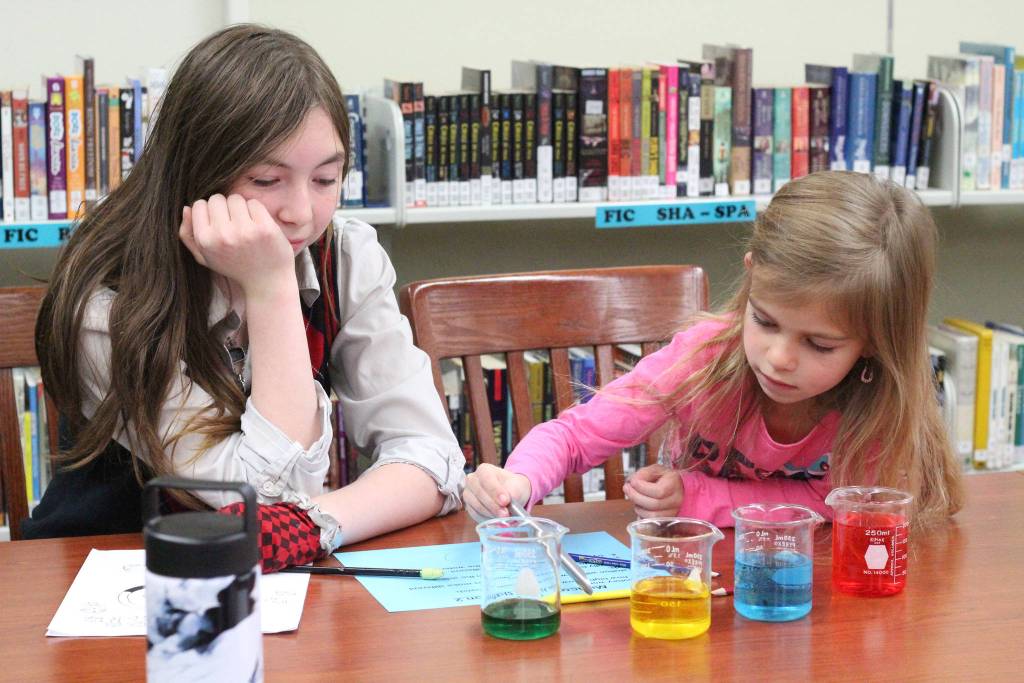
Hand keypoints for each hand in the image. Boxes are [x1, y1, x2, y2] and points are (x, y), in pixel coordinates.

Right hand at [179, 194, 293, 296]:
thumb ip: (188, 235)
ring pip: (236, 198)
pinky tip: (258, 226)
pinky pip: (254, 203)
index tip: (218, 223)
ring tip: (245, 225)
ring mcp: (245, 230)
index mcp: (205, 241)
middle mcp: (223, 235)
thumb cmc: (234, 267)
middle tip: (233, 224)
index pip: (199, 204)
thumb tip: (186, 208)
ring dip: (241, 208)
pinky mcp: (265, 228)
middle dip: (224, 207)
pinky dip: (256, 211)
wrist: (267, 282)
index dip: (209, 211)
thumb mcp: (205, 257)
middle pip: (217, 198)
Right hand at [462, 463, 532, 522]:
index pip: (487, 479)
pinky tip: (496, 518)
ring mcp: (468, 493)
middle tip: (505, 513)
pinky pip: (475, 514)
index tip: (505, 501)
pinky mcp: (469, 507)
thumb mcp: (517, 485)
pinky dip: (486, 518)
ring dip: (490, 513)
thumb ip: (513, 492)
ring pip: (476, 505)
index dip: (495, 491)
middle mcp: (472, 480)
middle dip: (493, 505)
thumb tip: (506, 503)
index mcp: (484, 470)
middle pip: (479, 493)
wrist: (510, 494)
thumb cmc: (512, 486)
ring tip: (503, 517)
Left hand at [623, 464, 683, 517]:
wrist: (678, 488)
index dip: (642, 488)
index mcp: (675, 483)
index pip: (659, 491)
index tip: (633, 482)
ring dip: (638, 507)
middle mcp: (677, 499)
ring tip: (634, 497)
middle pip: (654, 504)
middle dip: (635, 496)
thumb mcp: (655, 470)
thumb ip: (644, 473)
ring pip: (652, 516)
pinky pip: (652, 521)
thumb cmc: (665, 478)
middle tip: (626, 488)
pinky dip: (642, 514)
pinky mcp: (667, 520)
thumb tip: (633, 482)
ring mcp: (674, 512)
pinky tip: (640, 505)